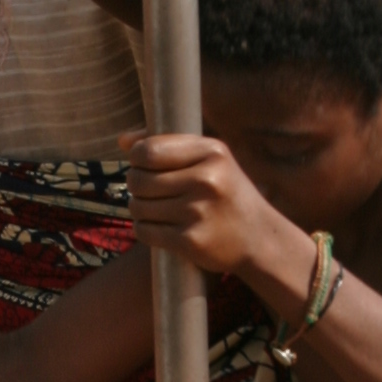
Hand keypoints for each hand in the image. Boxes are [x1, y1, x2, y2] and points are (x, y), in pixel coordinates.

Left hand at [124, 132, 280, 277]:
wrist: (258, 238)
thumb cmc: (227, 192)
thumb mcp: (211, 159)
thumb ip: (169, 144)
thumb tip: (123, 140)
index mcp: (212, 152)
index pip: (148, 151)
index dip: (137, 159)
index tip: (145, 166)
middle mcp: (206, 180)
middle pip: (139, 179)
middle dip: (136, 186)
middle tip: (150, 191)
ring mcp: (198, 212)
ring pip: (138, 206)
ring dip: (139, 209)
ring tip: (157, 209)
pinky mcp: (190, 241)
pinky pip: (144, 231)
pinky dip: (145, 229)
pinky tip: (160, 227)